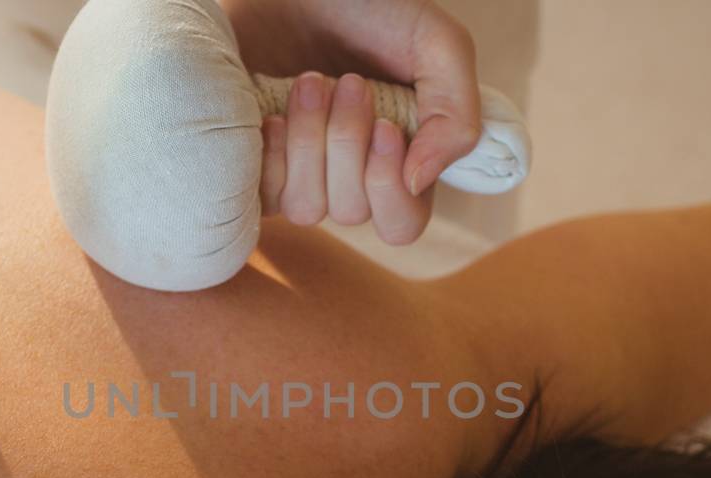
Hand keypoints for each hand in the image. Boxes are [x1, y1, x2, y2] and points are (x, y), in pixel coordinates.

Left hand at [224, 0, 480, 198]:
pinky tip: (273, 113)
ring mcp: (301, 173)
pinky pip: (264, 198)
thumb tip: (419, 183)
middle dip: (348, 143)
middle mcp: (350, 176)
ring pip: (308, 208)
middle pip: (355, 211)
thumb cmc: (367, 6)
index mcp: (401, 158)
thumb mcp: (435, 43)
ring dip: (310, 142)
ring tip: (308, 83)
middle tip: (346, 82)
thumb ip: (454, 114)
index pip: (402, 223)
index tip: (385, 125)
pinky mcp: (256, 165)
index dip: (389, 186)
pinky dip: (272, 154)